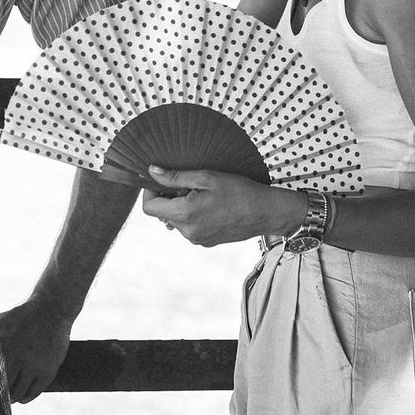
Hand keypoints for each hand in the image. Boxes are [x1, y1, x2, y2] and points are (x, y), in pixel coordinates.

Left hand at [0, 298, 72, 403]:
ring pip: (17, 394)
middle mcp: (18, 356)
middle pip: (1, 388)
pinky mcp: (48, 371)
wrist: (51, 310)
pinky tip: (21, 397)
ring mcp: (35, 364)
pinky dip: (25, 398)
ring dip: (10, 398)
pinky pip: (33, 393)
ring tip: (7, 397)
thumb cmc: (19, 318)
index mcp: (3, 344)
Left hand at [142, 166, 303, 246]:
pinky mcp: (206, 242)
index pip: (149, 208)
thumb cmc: (238, 191)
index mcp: (184, 215)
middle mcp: (187, 232)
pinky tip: (211, 205)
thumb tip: (151, 172)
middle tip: (190, 183)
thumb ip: (175, 177)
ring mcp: (197, 239)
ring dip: (182, 205)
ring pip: (176, 220)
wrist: (266, 212)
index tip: (160, 179)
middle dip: (169, 197)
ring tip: (204, 194)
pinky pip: (189, 226)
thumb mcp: (206, 177)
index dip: (150, 191)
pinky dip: (193, 214)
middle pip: (162, 213)